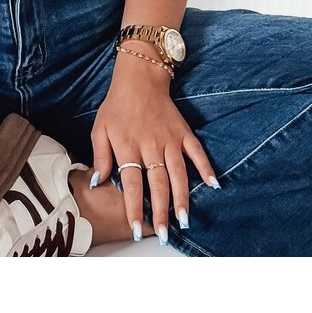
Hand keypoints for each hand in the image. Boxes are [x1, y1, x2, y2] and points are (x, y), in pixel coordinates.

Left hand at [89, 68, 218, 236]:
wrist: (140, 78)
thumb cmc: (117, 106)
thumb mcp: (100, 129)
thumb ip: (101, 157)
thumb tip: (98, 182)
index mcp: (128, 146)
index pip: (132, 184)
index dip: (134, 208)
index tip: (135, 228)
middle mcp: (150, 145)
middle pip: (157, 184)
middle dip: (160, 212)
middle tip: (163, 234)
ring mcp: (170, 139)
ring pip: (178, 173)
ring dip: (182, 198)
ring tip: (184, 220)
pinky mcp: (184, 132)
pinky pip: (197, 152)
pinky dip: (206, 167)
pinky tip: (213, 185)